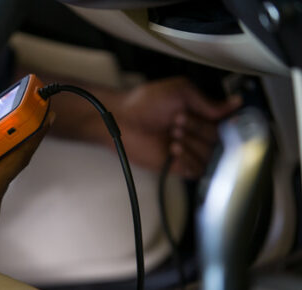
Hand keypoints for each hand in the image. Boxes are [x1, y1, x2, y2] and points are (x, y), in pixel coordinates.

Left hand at [114, 77, 240, 177]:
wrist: (123, 121)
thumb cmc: (144, 103)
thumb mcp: (180, 91)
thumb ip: (208, 101)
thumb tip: (234, 104)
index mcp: (201, 115)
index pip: (228, 124)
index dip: (223, 122)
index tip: (214, 118)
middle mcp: (197, 133)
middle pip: (219, 140)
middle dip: (199, 129)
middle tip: (178, 121)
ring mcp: (189, 150)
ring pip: (211, 156)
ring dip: (193, 145)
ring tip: (173, 135)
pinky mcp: (178, 166)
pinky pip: (198, 171)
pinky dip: (189, 160)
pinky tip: (174, 150)